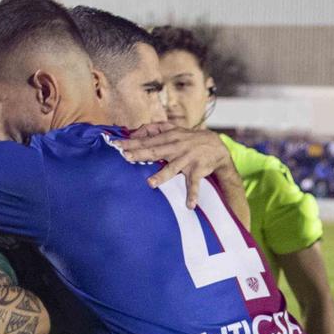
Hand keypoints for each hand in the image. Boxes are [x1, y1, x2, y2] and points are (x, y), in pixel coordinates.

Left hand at [118, 122, 237, 206]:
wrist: (216, 146)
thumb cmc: (189, 138)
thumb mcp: (173, 129)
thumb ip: (154, 129)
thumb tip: (135, 132)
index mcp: (168, 137)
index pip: (147, 140)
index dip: (132, 142)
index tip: (117, 145)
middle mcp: (176, 147)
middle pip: (155, 151)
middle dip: (140, 154)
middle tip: (126, 157)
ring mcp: (187, 159)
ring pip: (173, 168)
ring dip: (162, 176)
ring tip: (150, 183)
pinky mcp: (197, 170)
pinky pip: (194, 184)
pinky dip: (193, 194)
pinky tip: (189, 205)